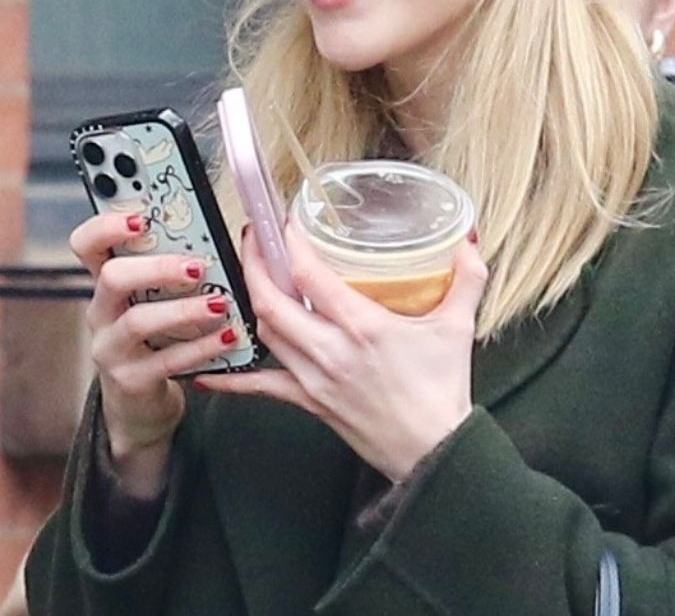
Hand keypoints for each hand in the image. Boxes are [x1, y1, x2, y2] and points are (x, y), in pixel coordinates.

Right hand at [70, 212, 236, 495]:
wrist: (142, 404)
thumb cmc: (157, 340)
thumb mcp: (156, 302)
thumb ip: (172, 269)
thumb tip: (216, 235)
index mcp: (106, 284)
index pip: (86, 244)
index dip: (107, 226)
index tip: (142, 217)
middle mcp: (101, 312)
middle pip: (111, 277)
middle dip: (157, 266)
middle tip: (197, 266)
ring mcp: (111, 348)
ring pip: (138, 321)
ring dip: (183, 309)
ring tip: (220, 304)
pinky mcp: (130, 380)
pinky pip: (166, 360)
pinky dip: (201, 347)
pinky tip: (227, 337)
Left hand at [194, 221, 487, 480]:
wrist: (433, 452)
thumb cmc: (444, 390)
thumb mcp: (459, 327)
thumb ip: (466, 278)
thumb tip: (467, 239)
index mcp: (363, 327)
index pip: (309, 276)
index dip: (289, 243)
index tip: (285, 221)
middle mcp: (331, 351)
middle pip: (272, 301)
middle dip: (254, 264)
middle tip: (254, 238)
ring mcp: (315, 379)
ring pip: (265, 335)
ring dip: (250, 302)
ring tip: (246, 275)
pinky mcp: (310, 403)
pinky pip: (263, 387)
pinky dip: (234, 378)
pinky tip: (207, 373)